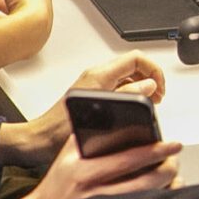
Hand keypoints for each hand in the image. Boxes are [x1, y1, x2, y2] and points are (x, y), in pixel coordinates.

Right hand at [0, 133, 181, 198]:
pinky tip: (165, 194)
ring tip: (173, 175)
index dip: (154, 151)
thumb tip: (113, 114)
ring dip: (167, 187)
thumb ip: (88, 134)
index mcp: (83, 169)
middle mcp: (94, 192)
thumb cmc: (57, 183)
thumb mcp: (68, 153)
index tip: (173, 144)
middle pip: (144, 182)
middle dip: (167, 168)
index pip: (127, 158)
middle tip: (175, 159)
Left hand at [10, 52, 168, 167]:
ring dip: (143, 86)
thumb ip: (128, 96)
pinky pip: (120, 86)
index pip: (136, 58)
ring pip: (128, 76)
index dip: (153, 70)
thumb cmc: (60, 131)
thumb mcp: (102, 113)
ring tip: (151, 101)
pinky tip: (134, 109)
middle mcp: (97, 76)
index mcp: (99, 75)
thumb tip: (149, 85)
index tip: (160, 87)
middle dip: (151, 77)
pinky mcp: (94, 95)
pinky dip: (132, 93)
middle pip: (134, 65)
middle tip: (158, 95)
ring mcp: (95, 85)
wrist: (39, 140)